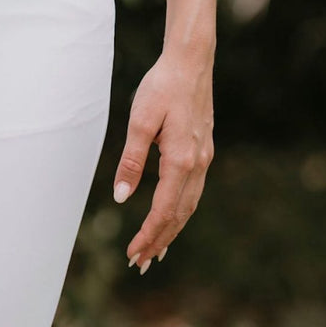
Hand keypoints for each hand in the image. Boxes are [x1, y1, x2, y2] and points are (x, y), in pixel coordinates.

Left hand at [112, 46, 213, 273]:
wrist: (191, 62)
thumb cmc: (161, 88)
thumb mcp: (140, 122)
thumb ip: (131, 161)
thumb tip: (121, 197)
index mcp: (181, 160)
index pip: (163, 210)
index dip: (148, 235)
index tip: (132, 254)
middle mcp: (198, 163)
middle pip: (179, 215)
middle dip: (159, 241)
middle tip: (139, 264)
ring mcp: (204, 158)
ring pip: (189, 206)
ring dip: (171, 230)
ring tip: (154, 252)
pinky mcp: (203, 151)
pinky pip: (193, 192)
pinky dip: (180, 212)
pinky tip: (171, 219)